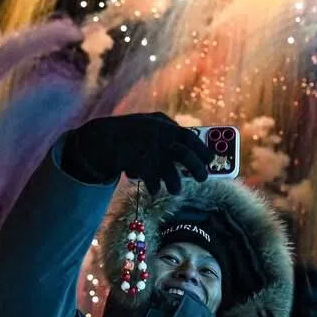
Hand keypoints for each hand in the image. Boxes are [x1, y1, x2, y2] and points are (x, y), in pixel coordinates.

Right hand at [62, 113, 208, 195]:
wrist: (104, 137)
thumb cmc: (136, 133)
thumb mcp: (154, 125)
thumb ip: (172, 133)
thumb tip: (197, 153)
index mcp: (165, 126)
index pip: (190, 137)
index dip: (203, 149)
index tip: (212, 160)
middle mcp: (158, 136)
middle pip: (184, 154)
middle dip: (196, 168)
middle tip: (203, 178)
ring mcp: (146, 149)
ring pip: (167, 170)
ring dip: (174, 183)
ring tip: (177, 191)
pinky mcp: (134, 161)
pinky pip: (149, 178)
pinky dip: (154, 187)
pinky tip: (155, 191)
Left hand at [259, 263, 316, 316]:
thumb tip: (259, 309)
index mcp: (302, 311)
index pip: (303, 290)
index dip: (301, 277)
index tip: (297, 262)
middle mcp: (315, 313)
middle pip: (316, 292)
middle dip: (313, 280)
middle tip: (307, 266)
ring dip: (316, 296)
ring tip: (304, 290)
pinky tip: (308, 311)